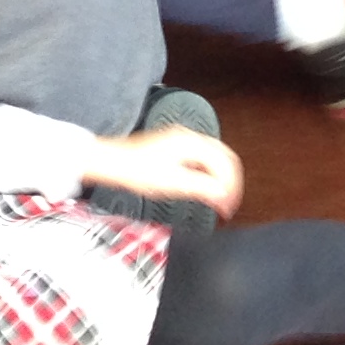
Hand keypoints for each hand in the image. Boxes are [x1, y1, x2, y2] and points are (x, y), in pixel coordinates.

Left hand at [80, 128, 243, 215]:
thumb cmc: (136, 170)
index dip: (231, 188)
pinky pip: (202, 157)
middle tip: (229, 204)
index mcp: (191, 143)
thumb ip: (202, 188)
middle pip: (223, 157)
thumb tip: (224, 196)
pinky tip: (205, 185)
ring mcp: (181, 140)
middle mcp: (188, 137)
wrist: (113, 163)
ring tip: (220, 198)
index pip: (225, 164)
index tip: (229, 207)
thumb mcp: (173, 184)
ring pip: (214, 156)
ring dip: (220, 177)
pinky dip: (209, 172)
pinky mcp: (174, 146)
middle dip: (230, 181)